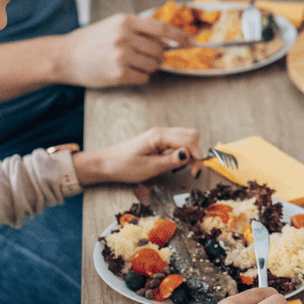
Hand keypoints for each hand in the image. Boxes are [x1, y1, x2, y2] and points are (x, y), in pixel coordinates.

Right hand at [59, 14, 193, 87]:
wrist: (65, 56)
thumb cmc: (91, 41)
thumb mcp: (114, 26)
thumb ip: (139, 30)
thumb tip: (167, 41)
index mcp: (125, 21)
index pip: (161, 29)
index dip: (180, 36)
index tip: (193, 42)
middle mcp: (124, 37)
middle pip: (159, 50)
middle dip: (157, 56)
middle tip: (142, 57)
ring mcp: (121, 56)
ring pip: (153, 66)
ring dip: (147, 67)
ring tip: (129, 63)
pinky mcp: (118, 74)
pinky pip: (143, 78)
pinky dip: (139, 77)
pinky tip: (123, 72)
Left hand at [73, 126, 202, 185]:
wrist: (105, 164)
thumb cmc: (123, 166)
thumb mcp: (149, 167)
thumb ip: (172, 161)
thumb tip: (190, 155)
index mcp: (160, 135)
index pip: (190, 139)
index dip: (197, 156)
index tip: (195, 171)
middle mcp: (162, 132)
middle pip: (191, 135)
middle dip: (196, 152)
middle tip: (191, 170)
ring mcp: (160, 136)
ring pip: (186, 139)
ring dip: (189, 153)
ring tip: (182, 168)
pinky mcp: (158, 142)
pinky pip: (177, 143)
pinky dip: (182, 153)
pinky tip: (174, 164)